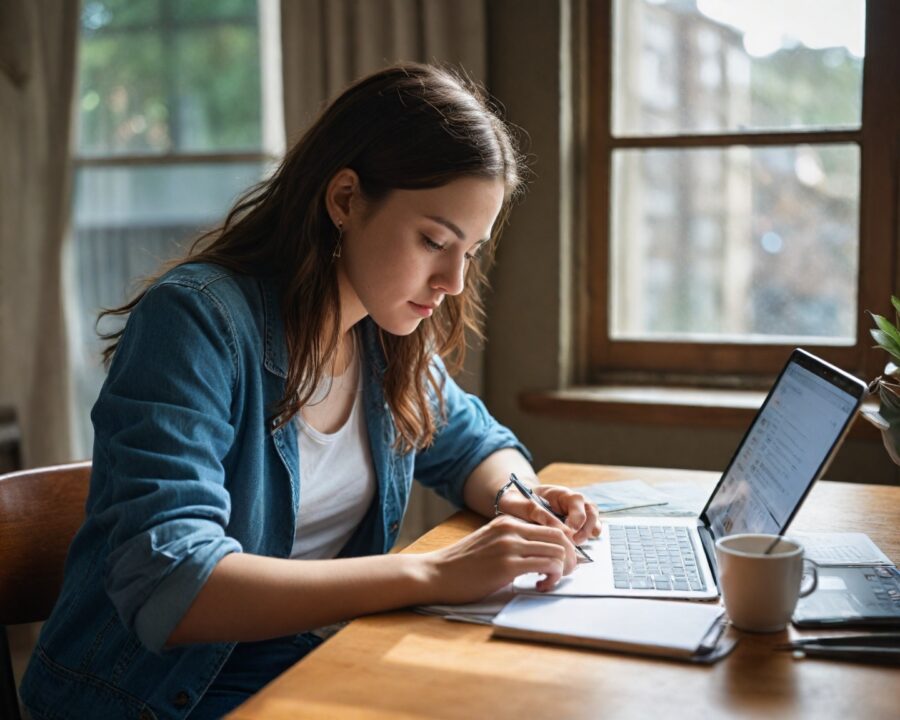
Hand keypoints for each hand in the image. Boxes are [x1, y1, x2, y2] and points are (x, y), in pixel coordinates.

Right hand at [423, 515, 576, 602]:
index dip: (566, 546)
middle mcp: (511, 529)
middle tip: (565, 573)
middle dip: (571, 557)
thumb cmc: (462, 564)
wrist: (436, 574)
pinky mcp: (507, 566)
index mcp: (507, 522)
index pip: (551, 527)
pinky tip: (540, 586)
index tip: (565, 561)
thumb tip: (542, 553)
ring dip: (562, 570)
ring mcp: (509, 546)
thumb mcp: (490, 542)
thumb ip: (514, 542)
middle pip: (560, 537)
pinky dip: (552, 578)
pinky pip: (547, 567)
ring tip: (548, 582)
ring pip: (557, 552)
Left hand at [499, 481, 601, 545]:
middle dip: (586, 527)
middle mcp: (571, 502)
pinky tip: (576, 547)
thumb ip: (535, 512)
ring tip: (575, 545)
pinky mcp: (575, 526)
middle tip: (574, 541)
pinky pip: (588, 531)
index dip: (576, 517)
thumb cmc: (517, 503)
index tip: (568, 531)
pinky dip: (587, 538)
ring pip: (593, 520)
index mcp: (559, 493)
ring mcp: (575, 513)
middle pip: (591, 510)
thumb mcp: (520, 504)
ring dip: (588, 533)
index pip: (577, 501)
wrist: (514, 506)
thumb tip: (553, 525)